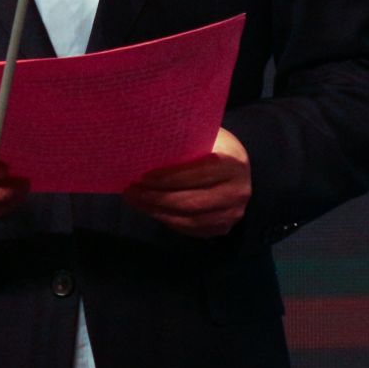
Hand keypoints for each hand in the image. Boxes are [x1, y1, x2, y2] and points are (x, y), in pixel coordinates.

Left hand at [122, 128, 250, 237]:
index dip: (168, 178)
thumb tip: (145, 148)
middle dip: (156, 198)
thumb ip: (184, 144)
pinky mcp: (224, 227)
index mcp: (232, 163)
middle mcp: (237, 191)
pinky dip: (168, 221)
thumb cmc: (214, 147)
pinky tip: (151, 211)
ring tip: (135, 201)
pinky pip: (191, 229)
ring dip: (157, 212)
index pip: (197, 173)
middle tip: (130, 191)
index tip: (142, 177)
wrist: (237, 168)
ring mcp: (232, 213)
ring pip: (189, 219)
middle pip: (191, 201)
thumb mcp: (204, 137)